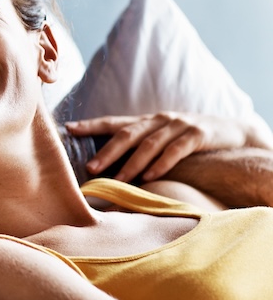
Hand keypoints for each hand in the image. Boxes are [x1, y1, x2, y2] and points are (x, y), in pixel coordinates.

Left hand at [66, 111, 263, 182]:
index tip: (68, 129)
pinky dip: (162, 163)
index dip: (90, 124)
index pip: (113, 121)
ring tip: (119, 180)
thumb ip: (139, 146)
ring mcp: (178, 125)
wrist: (231, 131)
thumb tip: (109, 167)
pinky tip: (151, 176)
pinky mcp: (198, 134)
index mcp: (145, 120)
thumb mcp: (161, 138)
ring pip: (149, 144)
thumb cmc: (188, 138)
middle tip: (91, 168)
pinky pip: (176, 150)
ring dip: (132, 163)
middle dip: (107, 151)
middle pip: (127, 134)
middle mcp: (158, 119)